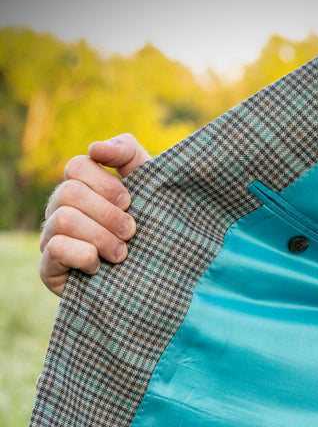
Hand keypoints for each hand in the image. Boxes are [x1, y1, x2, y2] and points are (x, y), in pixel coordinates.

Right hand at [40, 133, 150, 295]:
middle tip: (131, 232)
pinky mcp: (49, 269)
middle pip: (70, 193)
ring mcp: (51, 239)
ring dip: (101, 237)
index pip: (77, 166)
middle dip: (108, 214)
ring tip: (122, 254)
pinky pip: (56, 249)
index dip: (106, 184)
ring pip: (64, 219)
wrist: (157, 279)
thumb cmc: (153, 227)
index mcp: (81, 188)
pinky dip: (84, 256)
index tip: (129, 202)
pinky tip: (99, 267)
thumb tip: (95, 147)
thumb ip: (127, 153)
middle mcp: (60, 210)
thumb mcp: (148, 185)